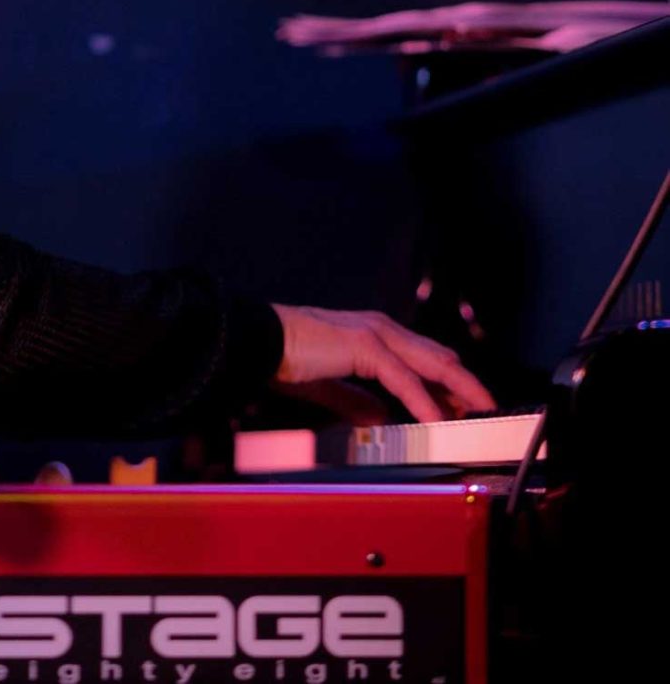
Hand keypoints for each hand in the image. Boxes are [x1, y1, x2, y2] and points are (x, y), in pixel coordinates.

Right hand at [271, 304, 495, 423]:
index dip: (449, 382)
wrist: (258, 340)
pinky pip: (406, 381)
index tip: (466, 407)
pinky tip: (437, 422)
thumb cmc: (285, 357)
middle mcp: (380, 327)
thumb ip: (355, 400)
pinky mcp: (366, 345)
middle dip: (467, 386)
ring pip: (433, 364)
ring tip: (480, 415)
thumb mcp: (328, 383)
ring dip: (459, 391)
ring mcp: (375, 333)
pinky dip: (425, 403)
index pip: (425, 358)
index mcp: (372, 333)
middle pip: (439, 357)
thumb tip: (379, 419)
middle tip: (490, 411)